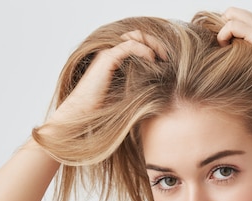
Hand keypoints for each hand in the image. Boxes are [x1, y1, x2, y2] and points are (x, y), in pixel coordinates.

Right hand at [46, 30, 166, 125]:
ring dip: (152, 44)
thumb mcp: (129, 95)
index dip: (154, 47)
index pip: (138, 42)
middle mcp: (111, 53)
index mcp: (115, 59)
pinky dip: (144, 50)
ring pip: (135, 36)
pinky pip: (129, 46)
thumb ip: (141, 85)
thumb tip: (162, 85)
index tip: (167, 61)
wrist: (83, 114)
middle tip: (168, 57)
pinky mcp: (107, 59)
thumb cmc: (103, 110)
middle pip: (138, 35)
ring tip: (163, 57)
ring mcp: (108, 54)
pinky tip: (153, 61)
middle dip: (156, 43)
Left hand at [217, 7, 251, 88]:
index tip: (227, 45)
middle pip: (233, 11)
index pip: (241, 17)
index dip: (229, 28)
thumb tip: (248, 68)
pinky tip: (226, 49)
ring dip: (222, 31)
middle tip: (224, 45)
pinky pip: (231, 25)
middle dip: (222, 26)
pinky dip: (223, 36)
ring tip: (225, 48)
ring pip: (230, 14)